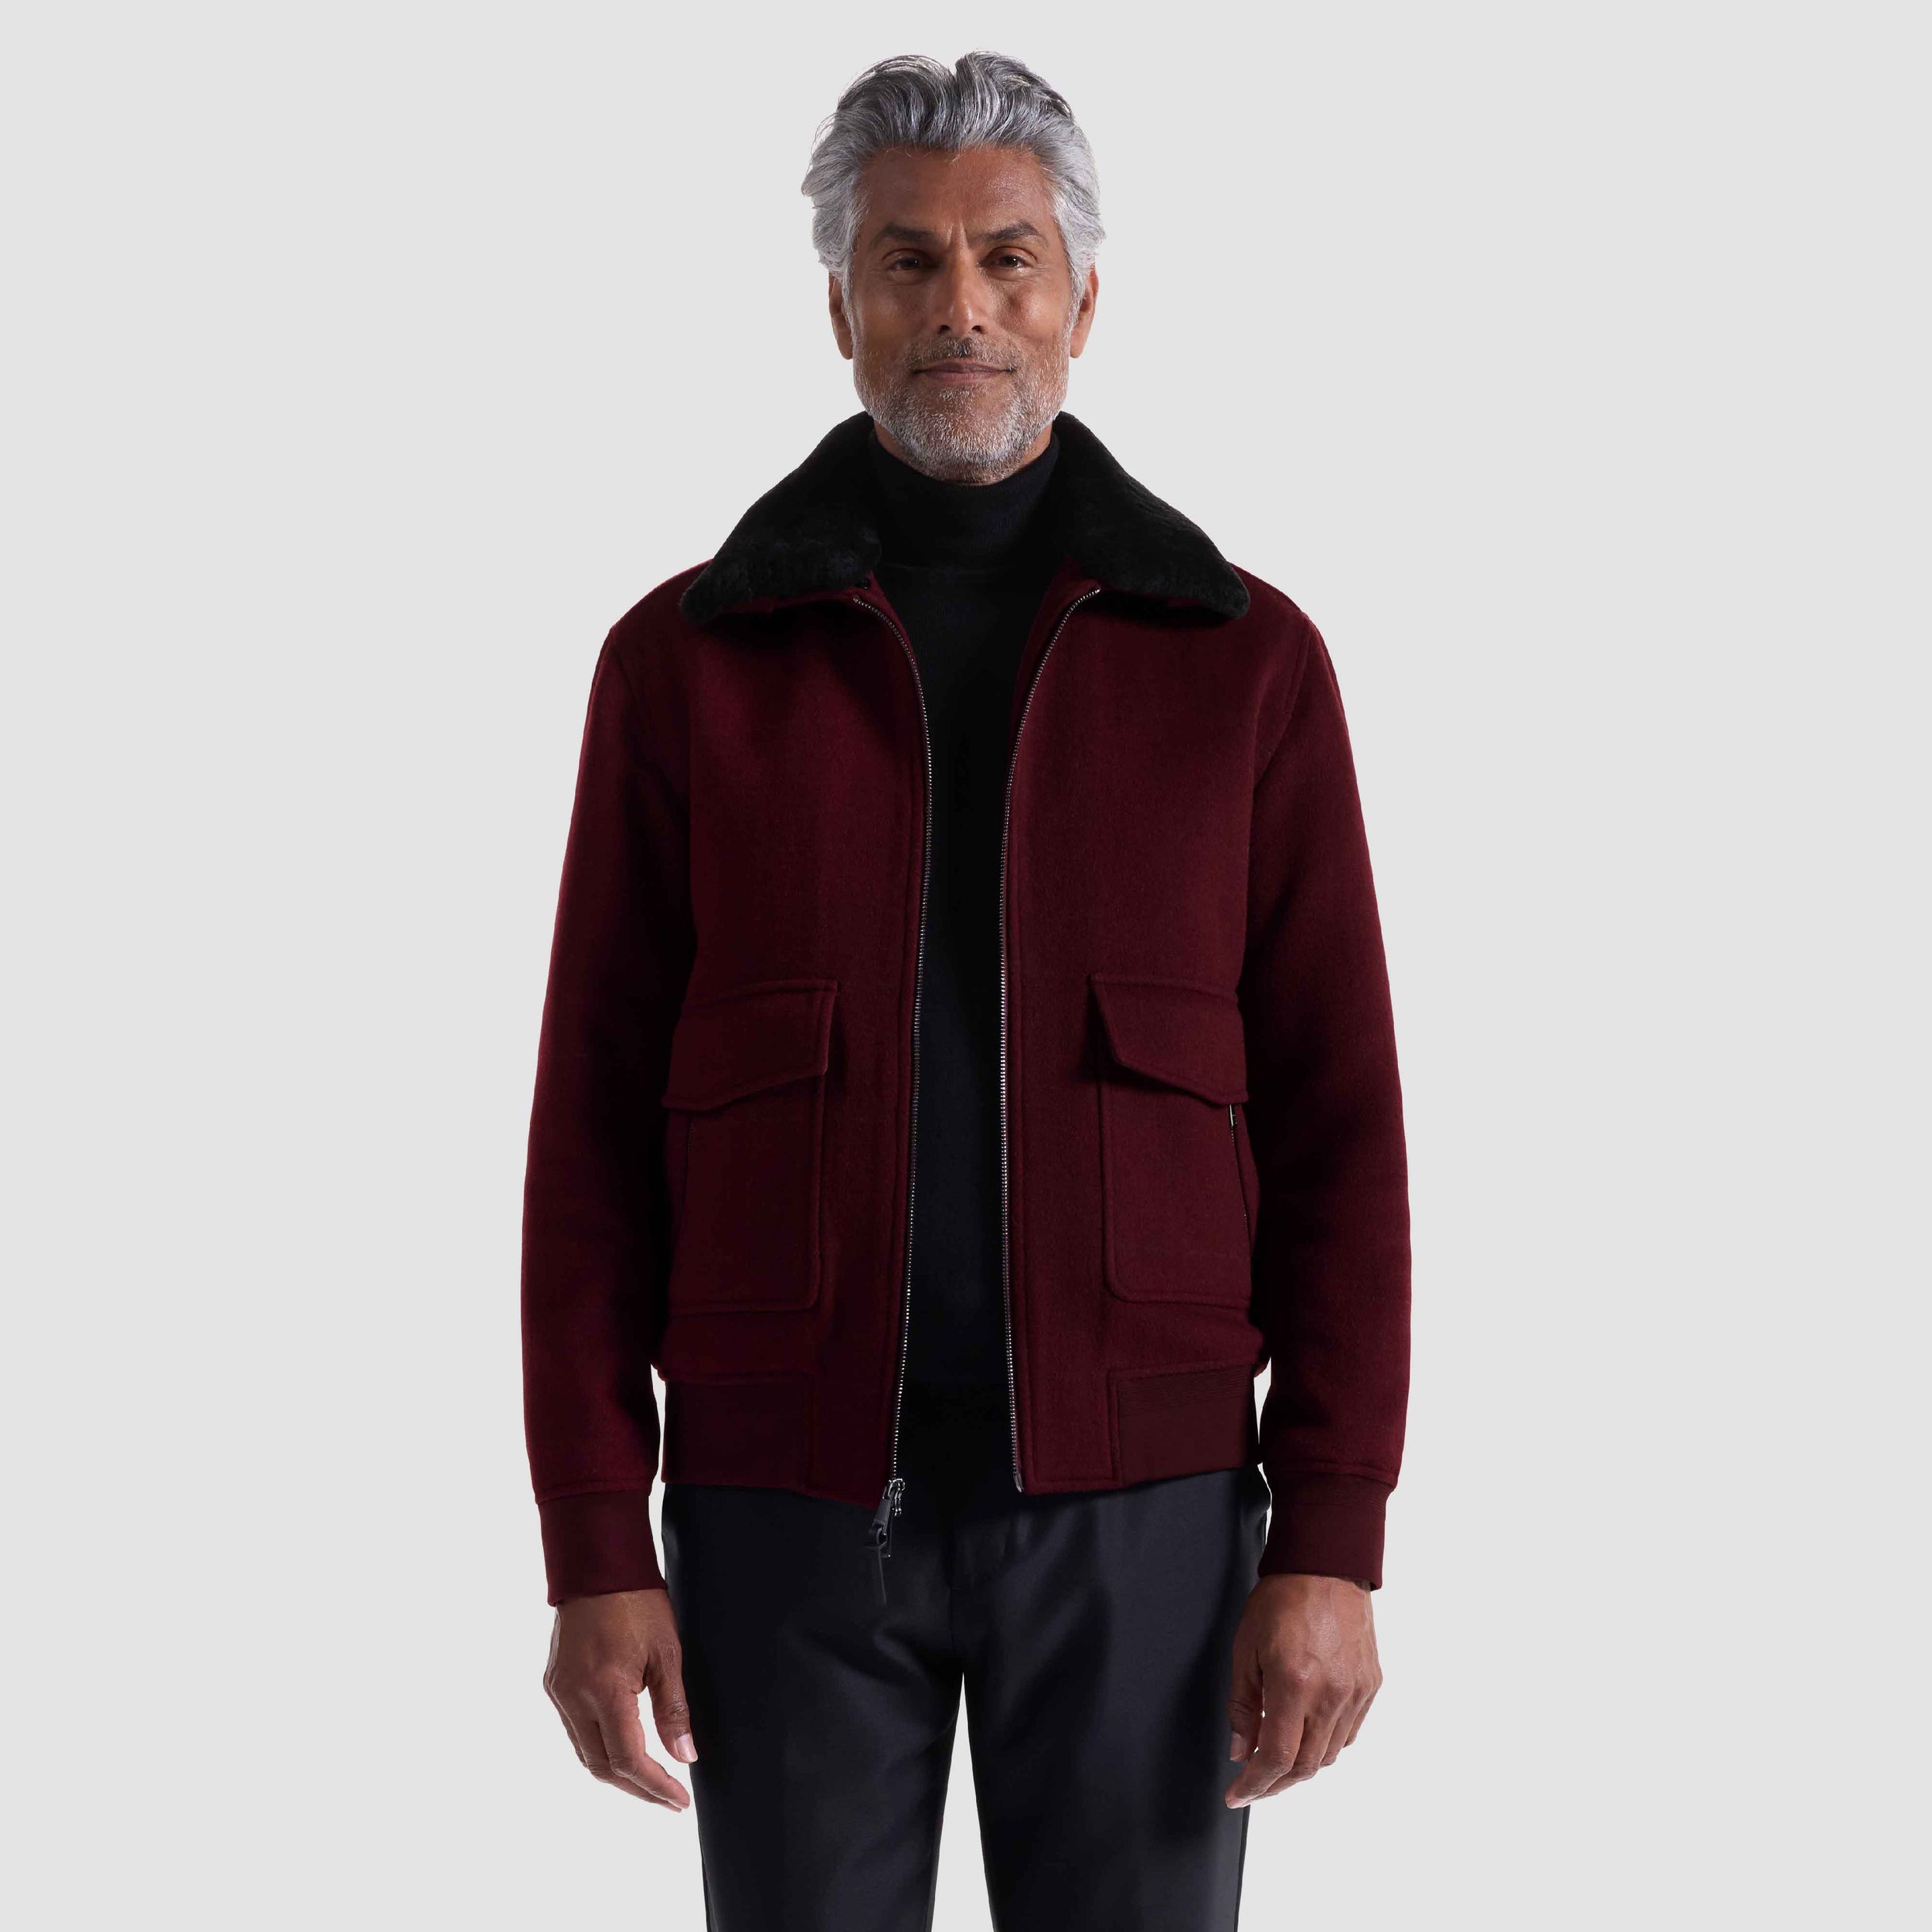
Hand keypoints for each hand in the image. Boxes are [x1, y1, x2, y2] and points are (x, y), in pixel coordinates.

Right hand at [543, 1587, 696, 1809]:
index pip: (628, 1759)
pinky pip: (574, 1730)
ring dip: (616, 1772)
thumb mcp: (667, 1652)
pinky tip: (622, 1746)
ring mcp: (559, 1691)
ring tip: (650, 1780)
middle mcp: (574, 1696)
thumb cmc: (637, 1601)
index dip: (655, 1786)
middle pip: (601, 1767)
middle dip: (636, 1788)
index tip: (679, 1800)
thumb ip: (674, 1709)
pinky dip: (599, 1747)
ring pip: (584, 1753)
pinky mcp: (553, 1683)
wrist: (597, 1565)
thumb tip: (685, 1756)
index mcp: (604, 1689)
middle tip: (668, 1797)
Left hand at [1224, 1573, 1380, 1806]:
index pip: (1277, 1757)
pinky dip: (1326, 1743)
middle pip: (1307, 1766)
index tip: (1237, 1795)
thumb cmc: (1281, 1599)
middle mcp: (1331, 1694)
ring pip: (1330, 1754)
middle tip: (1254, 1785)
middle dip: (1276, 1784)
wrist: (1325, 1565)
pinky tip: (1307, 1733)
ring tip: (1277, 1757)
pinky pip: (1349, 1732)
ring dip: (1302, 1766)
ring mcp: (1356, 1692)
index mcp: (1295, 1684)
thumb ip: (1244, 1706)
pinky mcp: (1371, 1685)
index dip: (1255, 1784)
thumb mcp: (1245, 1648)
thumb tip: (1241, 1750)